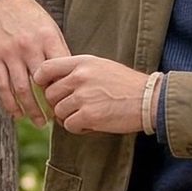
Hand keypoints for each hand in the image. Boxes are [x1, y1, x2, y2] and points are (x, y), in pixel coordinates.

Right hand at [0, 0, 70, 124]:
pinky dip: (9, 103)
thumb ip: (59, 50)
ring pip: (22, 89)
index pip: (60, 71)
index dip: (66, 90)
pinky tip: (17, 114)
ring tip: (40, 122)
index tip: (72, 103)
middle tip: (58, 119)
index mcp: (48, 38)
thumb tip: (71, 76)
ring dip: (31, 109)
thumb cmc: (30, 16)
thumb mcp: (50, 27)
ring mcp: (10, 53)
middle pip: (42, 84)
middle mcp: (29, 47)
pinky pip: (2, 85)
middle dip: (51, 105)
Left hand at [36, 54, 153, 134]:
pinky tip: (92, 124)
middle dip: (58, 103)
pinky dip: (78, 128)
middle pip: (50, 94)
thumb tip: (52, 82)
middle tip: (73, 108)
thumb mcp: (101, 66)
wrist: (149, 99)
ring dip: (69, 117)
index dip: (41, 80)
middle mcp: (79, 77)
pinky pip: (69, 125)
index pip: (46, 68)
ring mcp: (83, 97)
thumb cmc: (125, 84)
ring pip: (58, 112)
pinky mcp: (89, 116)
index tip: (47, 88)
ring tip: (87, 115)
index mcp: (81, 62)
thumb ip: (77, 70)